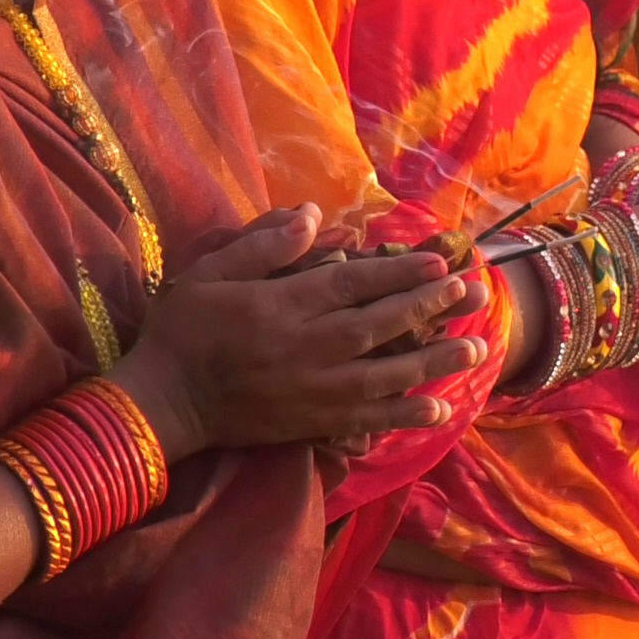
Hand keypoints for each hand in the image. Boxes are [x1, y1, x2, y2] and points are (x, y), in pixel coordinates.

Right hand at [109, 204, 491, 461]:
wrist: (161, 403)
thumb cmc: (183, 331)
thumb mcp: (210, 272)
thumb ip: (263, 245)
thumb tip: (313, 215)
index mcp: (281, 306)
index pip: (351, 285)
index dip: (398, 274)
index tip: (439, 263)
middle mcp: (305, 348)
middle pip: (378, 324)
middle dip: (429, 307)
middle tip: (474, 293)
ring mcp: (312, 390)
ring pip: (384, 373)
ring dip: (433, 360)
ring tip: (477, 347)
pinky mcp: (312, 422)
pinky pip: (366, 419)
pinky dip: (404, 414)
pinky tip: (440, 409)